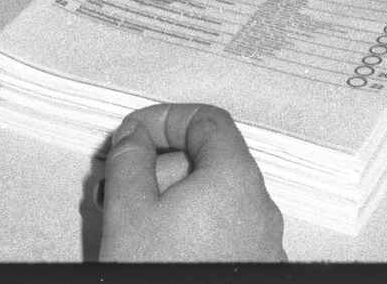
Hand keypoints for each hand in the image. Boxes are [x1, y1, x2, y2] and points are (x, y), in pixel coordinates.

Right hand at [97, 103, 285, 262]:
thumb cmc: (164, 277)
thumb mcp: (128, 209)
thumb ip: (129, 158)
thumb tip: (134, 137)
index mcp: (236, 178)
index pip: (206, 119)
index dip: (164, 118)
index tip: (134, 134)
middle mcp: (260, 208)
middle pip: (210, 160)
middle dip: (161, 164)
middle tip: (123, 183)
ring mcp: (263, 246)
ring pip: (214, 201)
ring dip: (171, 200)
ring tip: (132, 225)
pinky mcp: (253, 273)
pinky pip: (223, 234)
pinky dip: (190, 230)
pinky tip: (157, 251)